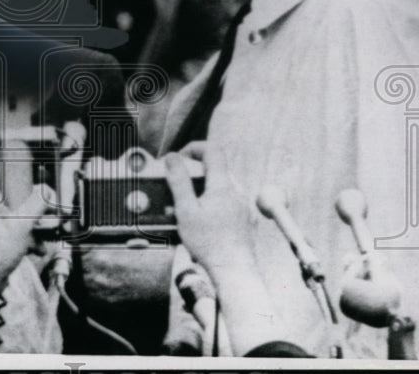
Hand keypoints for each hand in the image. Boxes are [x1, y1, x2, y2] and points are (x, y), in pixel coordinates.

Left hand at [0, 141, 49, 306]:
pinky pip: (10, 223)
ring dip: (23, 207)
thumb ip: (36, 205)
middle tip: (26, 169)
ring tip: (40, 216)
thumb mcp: (21, 225)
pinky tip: (37, 246)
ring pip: (5, 203)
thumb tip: (48, 190)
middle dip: (11, 174)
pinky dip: (25, 229)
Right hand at [164, 144, 256, 271]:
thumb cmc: (209, 244)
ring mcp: (243, 206)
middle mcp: (237, 191)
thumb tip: (173, 157)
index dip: (194, 148)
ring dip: (201, 191)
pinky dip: (211, 204)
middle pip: (215, 169)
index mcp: (223, 185)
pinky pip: (227, 202)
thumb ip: (179, 181)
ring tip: (184, 210)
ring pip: (220, 187)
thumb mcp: (185, 210)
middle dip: (193, 174)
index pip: (213, 150)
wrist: (234, 272)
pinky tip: (201, 222)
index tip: (179, 158)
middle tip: (175, 188)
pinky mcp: (245, 219)